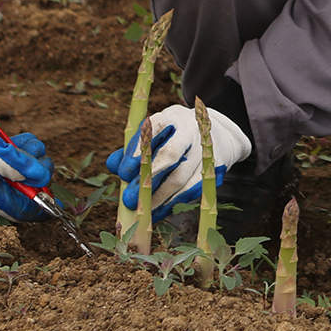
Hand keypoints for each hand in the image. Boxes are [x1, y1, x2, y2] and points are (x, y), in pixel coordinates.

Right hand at [0, 78, 52, 220]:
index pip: (17, 210)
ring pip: (9, 174)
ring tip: (27, 142)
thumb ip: (15, 166)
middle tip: (38, 152)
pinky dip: (10, 153)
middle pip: (16, 190)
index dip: (39, 204)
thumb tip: (39, 178)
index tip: (59, 202)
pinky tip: (13, 140)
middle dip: (33, 172)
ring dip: (23, 159)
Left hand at [106, 103, 251, 221]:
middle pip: (170, 155)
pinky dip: (176, 203)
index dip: (137, 151)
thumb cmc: (173, 136)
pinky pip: (195, 189)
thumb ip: (131, 148)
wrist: (217, 134)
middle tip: (129, 199)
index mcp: (171, 117)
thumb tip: (112, 165)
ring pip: (183, 177)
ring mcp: (206, 149)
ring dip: (160, 198)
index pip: (153, 130)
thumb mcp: (154, 134)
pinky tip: (161, 212)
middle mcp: (190, 130)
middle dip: (148, 179)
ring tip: (143, 213)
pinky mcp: (216, 168)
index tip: (123, 173)